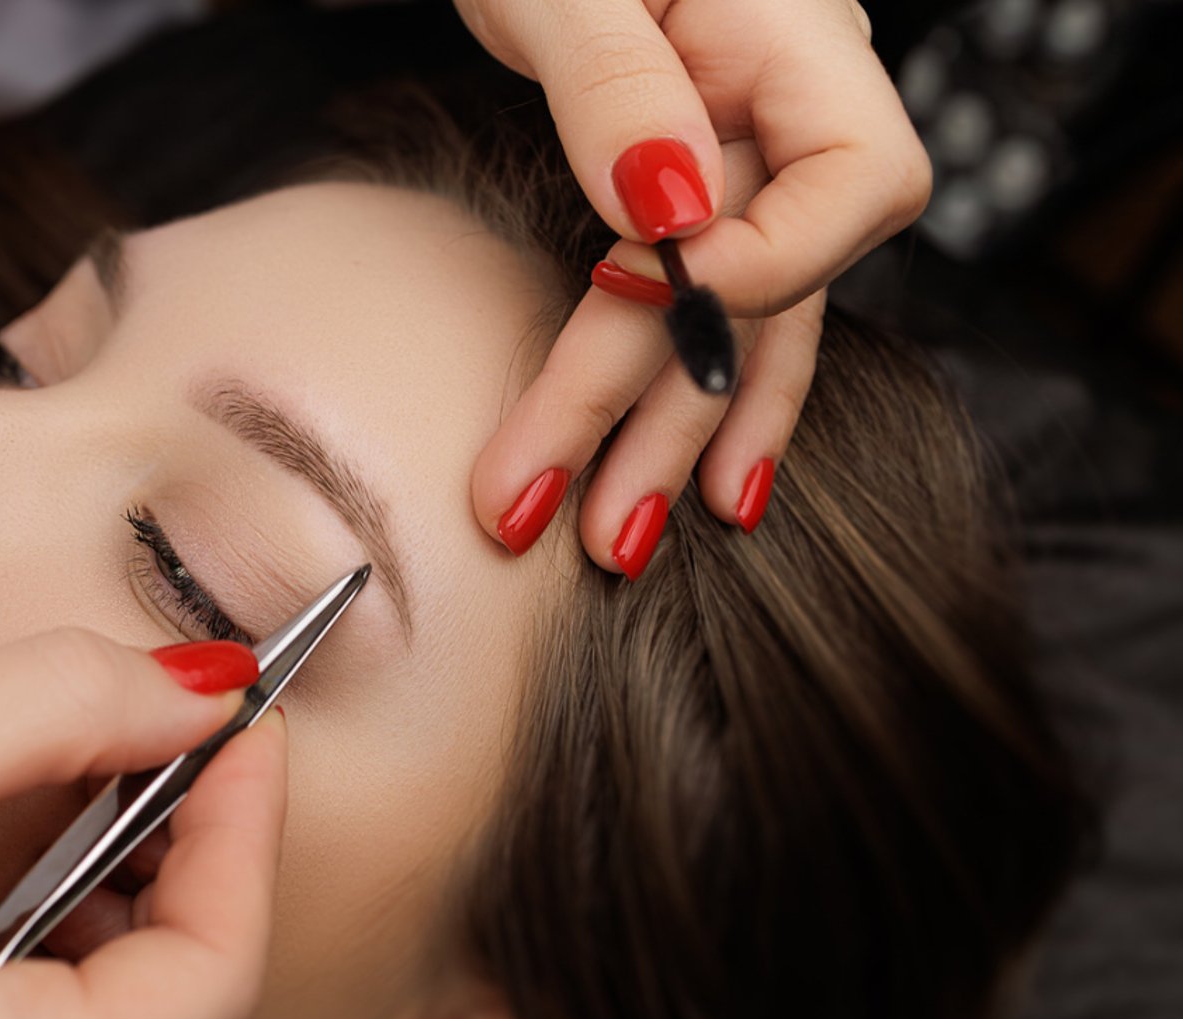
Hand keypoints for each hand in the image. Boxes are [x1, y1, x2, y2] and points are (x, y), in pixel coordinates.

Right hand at [0, 631, 283, 1018]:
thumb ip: (67, 703)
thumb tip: (206, 681)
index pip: (213, 982)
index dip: (247, 834)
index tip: (243, 719)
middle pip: (181, 1013)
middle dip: (199, 862)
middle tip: (185, 739)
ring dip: (138, 895)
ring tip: (110, 779)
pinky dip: (68, 938)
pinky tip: (39, 851)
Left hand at [459, 0, 930, 572]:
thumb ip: (619, 86)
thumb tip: (668, 216)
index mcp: (788, 35)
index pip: (860, 177)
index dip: (775, 258)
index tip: (660, 286)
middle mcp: (785, 107)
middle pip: (771, 282)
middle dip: (676, 403)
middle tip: (593, 519)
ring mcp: (739, 156)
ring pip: (733, 317)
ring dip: (666, 431)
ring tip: (613, 535)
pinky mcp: (684, 190)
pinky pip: (700, 304)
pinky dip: (673, 386)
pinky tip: (675, 475)